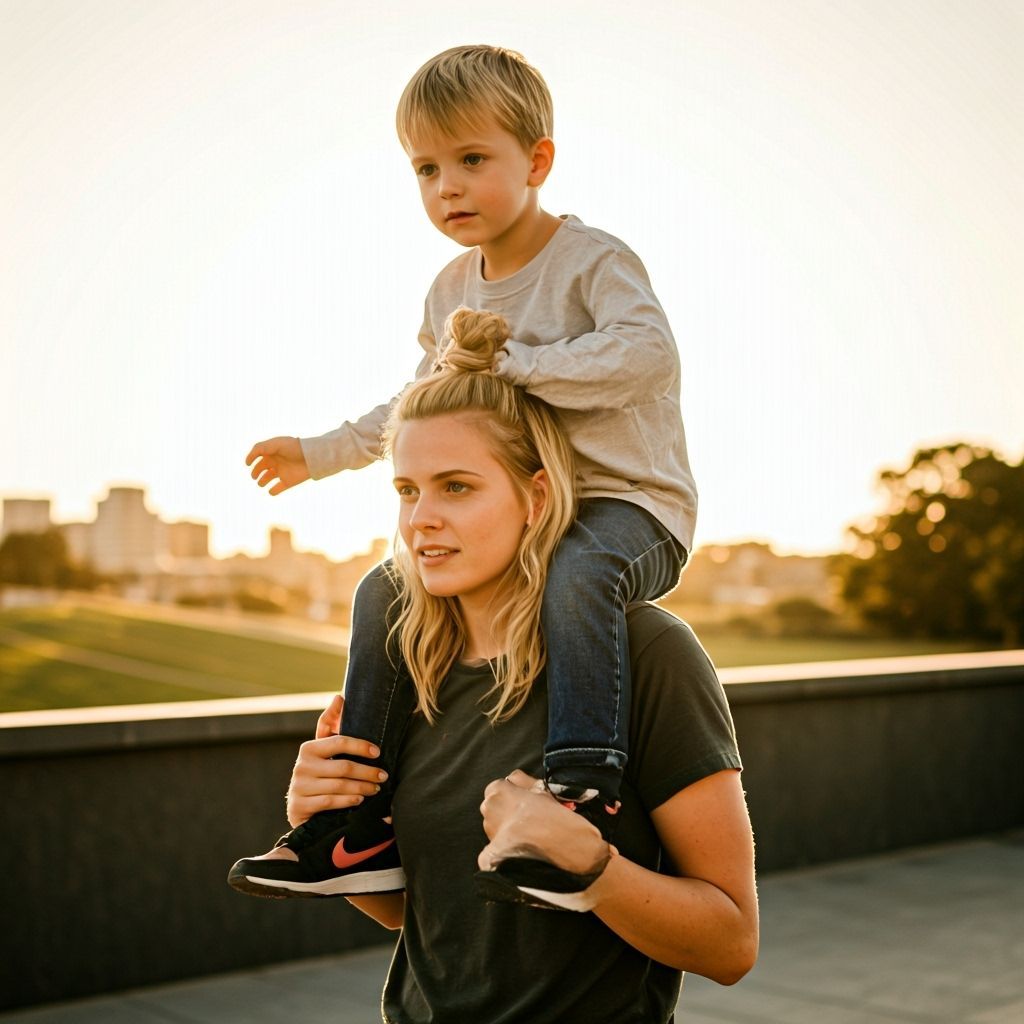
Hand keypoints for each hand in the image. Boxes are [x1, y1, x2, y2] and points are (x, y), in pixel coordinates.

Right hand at [246, 436, 310, 494]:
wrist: (311, 457)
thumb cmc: (294, 448)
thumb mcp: (275, 444)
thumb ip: (259, 448)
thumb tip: (248, 460)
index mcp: (272, 452)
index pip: (258, 456)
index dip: (251, 459)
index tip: (248, 464)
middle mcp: (276, 462)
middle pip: (261, 468)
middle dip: (255, 472)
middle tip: (254, 476)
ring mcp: (282, 472)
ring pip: (267, 478)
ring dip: (262, 482)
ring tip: (261, 483)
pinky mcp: (288, 482)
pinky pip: (277, 489)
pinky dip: (273, 491)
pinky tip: (271, 490)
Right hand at [286, 695, 386, 826]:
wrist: (300, 807)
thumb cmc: (317, 773)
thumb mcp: (322, 750)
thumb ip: (329, 724)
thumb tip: (339, 697)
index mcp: (309, 749)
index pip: (339, 742)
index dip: (361, 746)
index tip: (378, 752)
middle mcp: (302, 766)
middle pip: (343, 767)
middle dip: (367, 772)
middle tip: (383, 776)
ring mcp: (300, 787)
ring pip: (339, 786)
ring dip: (362, 787)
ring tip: (376, 788)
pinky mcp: (301, 806)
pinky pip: (330, 802)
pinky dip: (348, 800)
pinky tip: (359, 799)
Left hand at [478, 770, 611, 876]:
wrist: (562, 843)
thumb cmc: (552, 812)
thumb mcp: (540, 787)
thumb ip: (522, 780)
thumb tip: (512, 780)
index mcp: (498, 790)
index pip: (497, 787)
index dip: (510, 793)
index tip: (522, 800)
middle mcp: (488, 808)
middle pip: (492, 806)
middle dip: (505, 809)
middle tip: (525, 817)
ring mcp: (489, 830)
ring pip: (493, 825)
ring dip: (504, 827)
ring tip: (525, 832)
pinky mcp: (491, 851)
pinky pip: (491, 850)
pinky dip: (501, 850)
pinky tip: (517, 849)